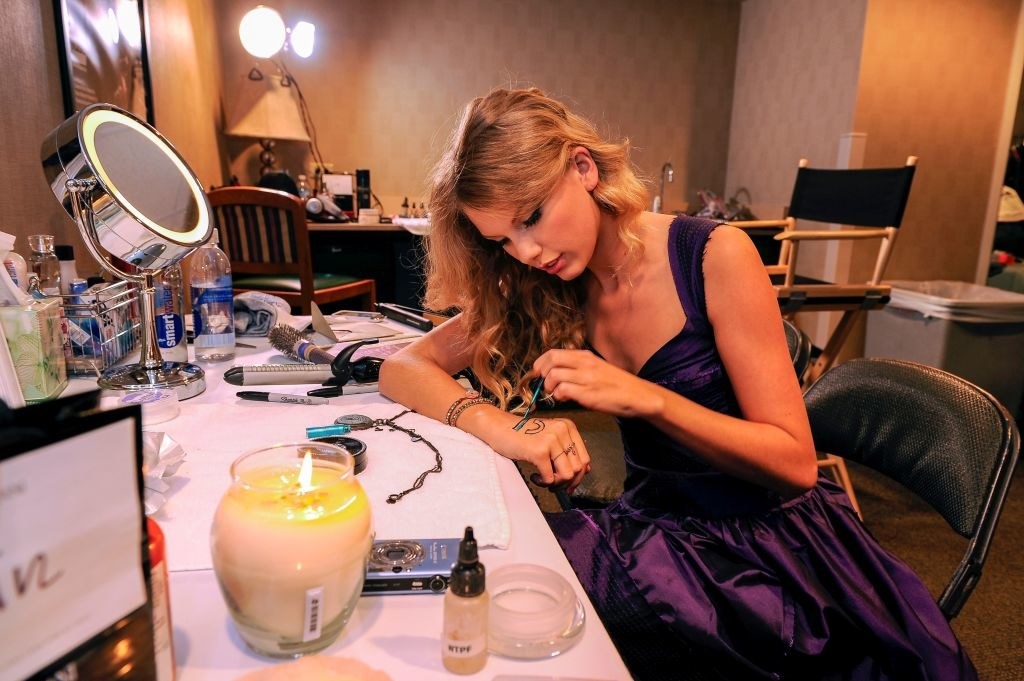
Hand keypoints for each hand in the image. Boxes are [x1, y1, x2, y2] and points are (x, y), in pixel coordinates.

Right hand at [490, 415, 590, 491]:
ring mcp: (551, 440)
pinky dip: (543, 482)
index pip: (584, 458)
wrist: (499, 428)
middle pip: (578, 469)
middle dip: (566, 482)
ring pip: (567, 475)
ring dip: (555, 483)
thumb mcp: (549, 438)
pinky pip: (550, 478)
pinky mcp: (539, 451)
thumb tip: (585, 471)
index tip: (569, 484)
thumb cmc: (522, 435)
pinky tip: (534, 476)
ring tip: (543, 479)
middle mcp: (562, 431)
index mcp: (568, 427)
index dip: (578, 476)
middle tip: (553, 485)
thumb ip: (567, 451)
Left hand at [533, 349, 660, 417]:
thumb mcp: (597, 369)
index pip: (554, 353)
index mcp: (585, 356)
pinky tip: (566, 399)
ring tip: (556, 394)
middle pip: (551, 361)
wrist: (639, 396)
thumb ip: (578, 368)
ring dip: (549, 387)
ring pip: (554, 376)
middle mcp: (585, 364)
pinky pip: (563, 390)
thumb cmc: (617, 385)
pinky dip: (559, 396)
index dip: (540, 363)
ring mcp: (587, 378)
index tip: (537, 373)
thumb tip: (556, 373)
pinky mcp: (589, 394)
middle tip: (544, 384)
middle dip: (541, 374)